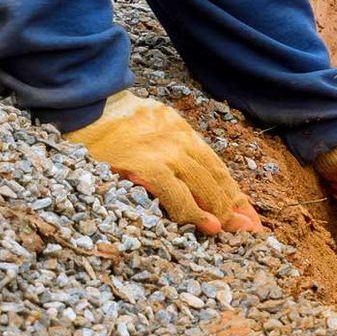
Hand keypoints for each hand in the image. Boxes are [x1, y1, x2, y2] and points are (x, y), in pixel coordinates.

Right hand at [66, 92, 262, 233]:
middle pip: (217, 177)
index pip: (216, 166)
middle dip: (237, 206)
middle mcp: (179, 140)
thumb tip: (185, 180)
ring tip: (236, 232)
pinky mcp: (148, 166)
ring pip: (206, 186)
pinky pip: (178, 195)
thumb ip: (167, 148)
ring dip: (223, 211)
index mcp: (180, 131)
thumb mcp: (146, 128)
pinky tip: (209, 226)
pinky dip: (195, 212)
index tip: (249, 213)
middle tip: (251, 230)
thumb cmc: (109, 123)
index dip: (234, 192)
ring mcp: (165, 153)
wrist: (84, 103)